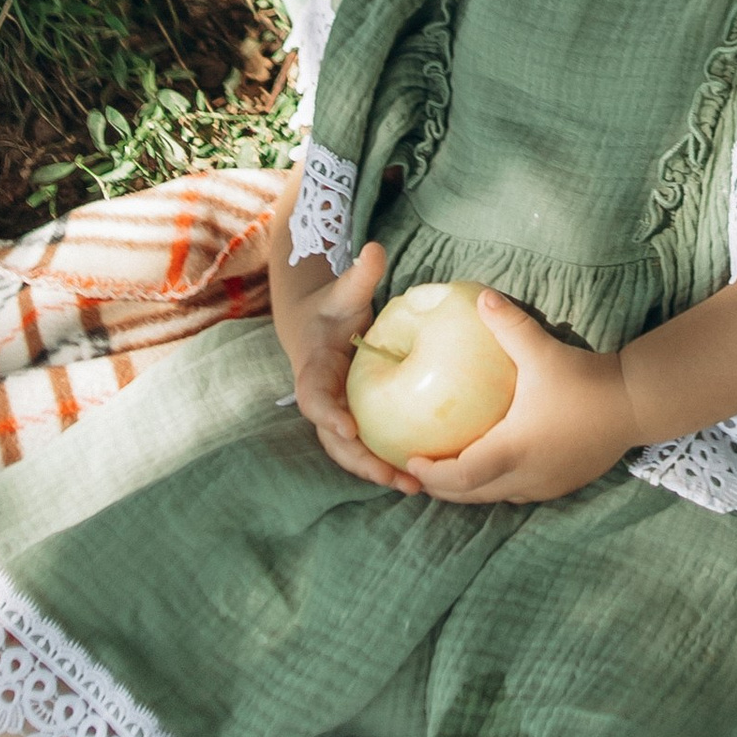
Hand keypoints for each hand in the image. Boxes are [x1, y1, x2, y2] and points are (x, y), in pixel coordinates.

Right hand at [283, 241, 423, 496]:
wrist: (317, 327)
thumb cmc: (332, 307)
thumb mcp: (343, 291)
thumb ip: (358, 276)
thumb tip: (374, 249)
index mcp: (313, 371)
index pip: (315, 397)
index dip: (328, 414)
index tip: (349, 427)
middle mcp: (323, 401)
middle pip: (335, 440)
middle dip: (361, 461)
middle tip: (394, 476)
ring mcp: (337, 416)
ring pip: (352, 453)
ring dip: (378, 471)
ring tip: (415, 487)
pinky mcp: (356, 422)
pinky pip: (370, 447)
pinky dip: (389, 463)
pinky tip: (423, 476)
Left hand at [406, 290, 635, 506]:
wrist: (636, 403)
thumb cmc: (587, 380)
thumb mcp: (543, 351)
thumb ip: (509, 325)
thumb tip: (482, 297)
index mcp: (513, 449)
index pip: (460, 476)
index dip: (432, 473)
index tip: (412, 459)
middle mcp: (525, 476)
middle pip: (471, 495)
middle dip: (442, 486)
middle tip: (420, 469)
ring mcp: (545, 485)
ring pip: (494, 497)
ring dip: (468, 488)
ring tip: (448, 469)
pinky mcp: (562, 484)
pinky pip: (516, 492)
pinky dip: (495, 485)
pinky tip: (492, 465)